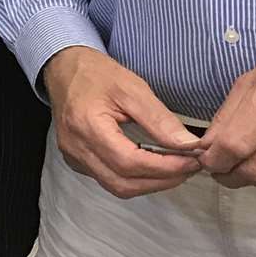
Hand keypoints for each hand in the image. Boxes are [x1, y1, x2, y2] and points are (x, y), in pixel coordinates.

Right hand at [42, 46, 203, 197]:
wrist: (64, 69)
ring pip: (116, 186)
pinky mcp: (76, 161)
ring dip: (149, 183)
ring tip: (175, 168)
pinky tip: (151, 166)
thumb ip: (159, 119)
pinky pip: (108, 180)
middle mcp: (76, 147)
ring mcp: (73, 157)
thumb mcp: (132, 88)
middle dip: (161, 180)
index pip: (129, 162)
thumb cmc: (95, 74)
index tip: (191, 161)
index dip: (164, 168)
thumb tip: (188, 145)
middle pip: (123, 182)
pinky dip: (134, 179)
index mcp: (86, 125)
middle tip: (189, 167)